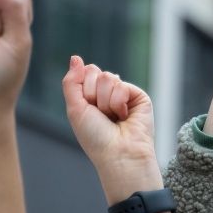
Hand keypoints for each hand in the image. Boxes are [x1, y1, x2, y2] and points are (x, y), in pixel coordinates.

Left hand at [63, 56, 185, 212]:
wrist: (119, 154)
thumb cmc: (96, 138)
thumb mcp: (75, 109)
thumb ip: (72, 82)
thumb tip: (76, 58)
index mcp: (91, 98)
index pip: (84, 73)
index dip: (82, 88)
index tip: (87, 108)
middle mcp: (108, 95)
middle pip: (95, 72)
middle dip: (93, 94)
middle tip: (100, 115)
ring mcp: (124, 95)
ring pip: (108, 77)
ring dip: (106, 101)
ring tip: (113, 118)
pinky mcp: (139, 97)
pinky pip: (122, 84)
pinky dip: (118, 102)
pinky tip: (124, 116)